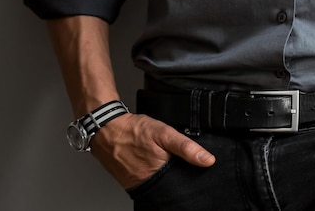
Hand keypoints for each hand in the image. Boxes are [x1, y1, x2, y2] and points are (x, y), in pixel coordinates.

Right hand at [89, 113, 214, 189]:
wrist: (107, 130)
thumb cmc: (134, 131)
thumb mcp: (164, 133)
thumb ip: (186, 147)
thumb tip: (207, 160)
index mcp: (160, 174)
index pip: (183, 184)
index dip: (191, 176)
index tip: (198, 170)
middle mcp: (148, 183)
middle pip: (172, 185)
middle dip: (179, 175)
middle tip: (177, 160)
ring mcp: (138, 183)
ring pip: (160, 183)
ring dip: (167, 174)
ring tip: (166, 160)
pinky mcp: (130, 182)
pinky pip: (148, 180)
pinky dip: (154, 173)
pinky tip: (155, 163)